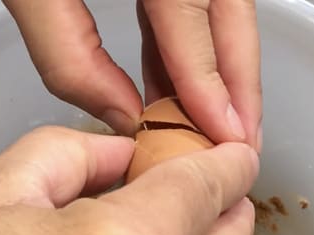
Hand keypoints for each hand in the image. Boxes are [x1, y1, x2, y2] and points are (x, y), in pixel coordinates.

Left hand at [3, 0, 261, 148]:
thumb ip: (68, 54)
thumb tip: (122, 117)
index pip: (196, 21)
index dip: (214, 84)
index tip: (228, 139)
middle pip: (230, 13)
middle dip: (240, 82)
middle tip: (245, 141)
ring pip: (218, 10)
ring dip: (217, 71)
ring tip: (216, 125)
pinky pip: (188, 3)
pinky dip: (185, 48)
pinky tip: (176, 85)